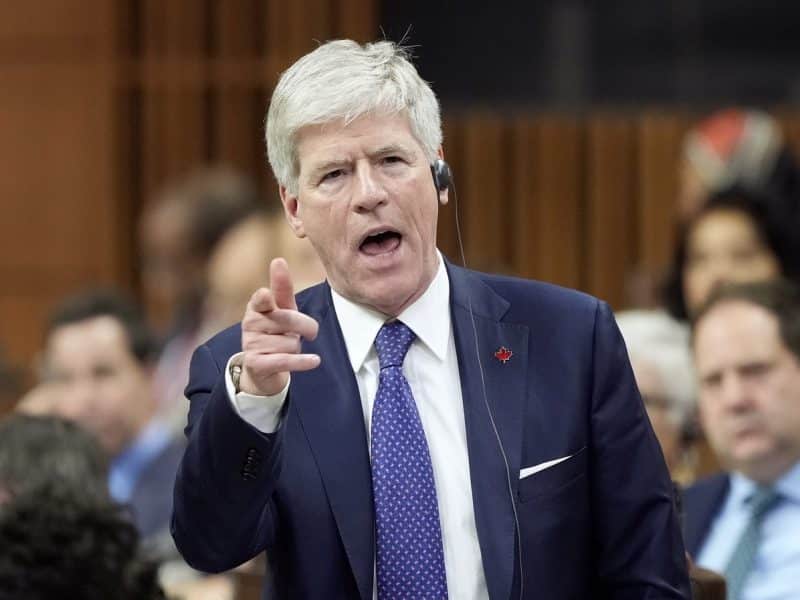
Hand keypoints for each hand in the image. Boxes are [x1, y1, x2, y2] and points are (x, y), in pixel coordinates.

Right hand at [239, 258, 319, 395]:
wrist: (263, 368)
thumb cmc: (276, 332)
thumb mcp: (282, 309)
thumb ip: (283, 288)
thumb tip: (278, 260)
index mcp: (256, 306)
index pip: (261, 300)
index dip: (264, 299)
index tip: (266, 295)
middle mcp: (250, 324)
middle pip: (288, 320)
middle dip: (306, 327)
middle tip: (310, 333)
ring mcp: (251, 344)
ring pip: (290, 343)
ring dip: (296, 348)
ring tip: (288, 349)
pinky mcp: (256, 364)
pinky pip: (286, 360)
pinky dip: (302, 362)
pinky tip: (314, 361)